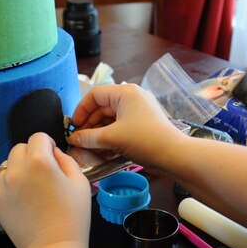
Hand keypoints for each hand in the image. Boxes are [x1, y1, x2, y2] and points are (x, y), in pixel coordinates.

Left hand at [0, 133, 91, 247]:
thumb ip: (66, 160)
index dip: (49, 144)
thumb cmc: (73, 215)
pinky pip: (3, 184)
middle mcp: (16, 169)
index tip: (54, 158)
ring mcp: (3, 186)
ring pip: (8, 165)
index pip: (38, 137)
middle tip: (44, 173)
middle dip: (32, 154)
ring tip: (33, 188)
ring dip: (20, 169)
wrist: (52, 247)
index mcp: (38, 161)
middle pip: (20, 148)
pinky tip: (25, 201)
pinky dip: (12, 185)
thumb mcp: (80, 182)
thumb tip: (53, 154)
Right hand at [67, 84, 185, 167]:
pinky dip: (111, 138)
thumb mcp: (112, 138)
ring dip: (99, 134)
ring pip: (111, 119)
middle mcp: (132, 98)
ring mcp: (138, 111)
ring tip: (90, 148)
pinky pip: (121, 127)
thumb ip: (89, 137)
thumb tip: (73, 138)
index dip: (81, 110)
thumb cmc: (144, 140)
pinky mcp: (143, 124)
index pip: (95, 95)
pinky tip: (103, 152)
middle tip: (79, 140)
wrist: (174, 155)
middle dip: (90, 125)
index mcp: (125, 92)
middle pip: (102, 108)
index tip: (73, 126)